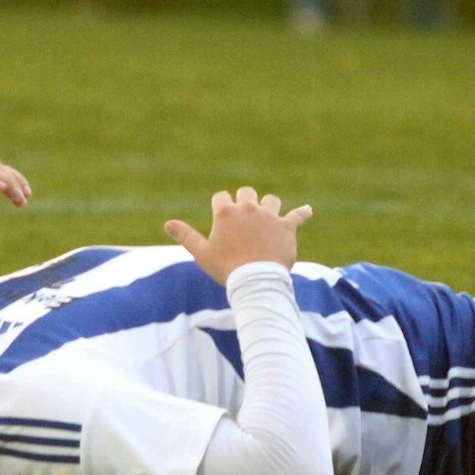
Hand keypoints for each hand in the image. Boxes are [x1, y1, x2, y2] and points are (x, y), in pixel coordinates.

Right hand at [164, 186, 312, 284]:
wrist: (256, 281)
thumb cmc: (226, 269)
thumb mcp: (201, 253)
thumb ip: (186, 236)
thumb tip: (167, 224)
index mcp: (226, 213)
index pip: (221, 197)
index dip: (220, 207)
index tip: (222, 220)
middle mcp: (248, 208)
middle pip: (246, 192)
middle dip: (244, 201)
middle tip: (245, 218)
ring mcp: (269, 216)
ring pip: (271, 201)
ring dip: (269, 207)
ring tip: (268, 219)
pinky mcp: (287, 227)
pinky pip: (298, 216)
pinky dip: (302, 213)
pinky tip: (307, 210)